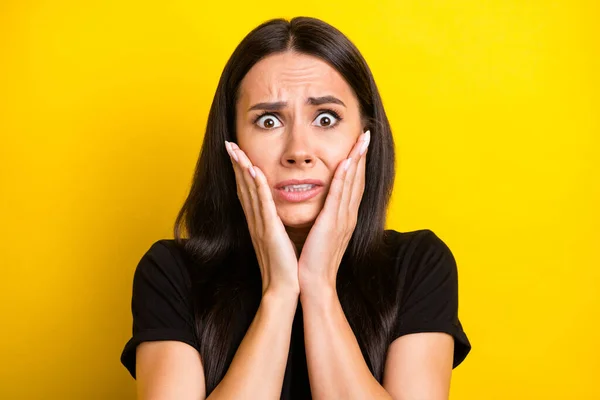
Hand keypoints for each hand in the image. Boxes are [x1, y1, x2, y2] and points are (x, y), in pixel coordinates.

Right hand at [225, 141, 299, 295]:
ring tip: (235, 149)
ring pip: (249, 191)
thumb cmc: (285, 266)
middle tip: (229, 143)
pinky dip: (257, 186)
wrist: (284, 288)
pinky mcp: (269, 230)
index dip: (241, 171)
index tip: (237, 152)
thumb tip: (276, 214)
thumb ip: (274, 224)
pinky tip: (253, 171)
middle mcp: (256, 220)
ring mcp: (260, 224)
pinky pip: (262, 204)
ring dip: (242, 168)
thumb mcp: (278, 239)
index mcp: (259, 222)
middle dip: (236, 164)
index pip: (248, 191)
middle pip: (243, 186)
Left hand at [297, 130, 369, 292]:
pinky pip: (339, 196)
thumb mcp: (323, 234)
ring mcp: (343, 219)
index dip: (358, 163)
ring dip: (357, 159)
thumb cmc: (314, 260)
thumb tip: (324, 207)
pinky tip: (347, 162)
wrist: (314, 283)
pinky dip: (344, 178)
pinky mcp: (332, 224)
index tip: (360, 144)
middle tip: (367, 134)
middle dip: (362, 155)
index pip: (354, 184)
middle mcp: (348, 215)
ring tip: (361, 139)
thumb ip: (326, 217)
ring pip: (352, 183)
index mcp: (345, 217)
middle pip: (358, 179)